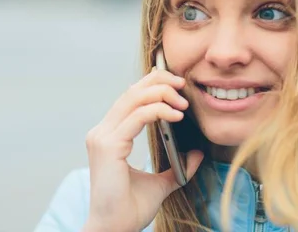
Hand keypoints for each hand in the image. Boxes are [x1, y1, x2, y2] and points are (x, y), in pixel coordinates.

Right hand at [83, 69, 203, 231]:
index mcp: (109, 136)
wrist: (115, 230)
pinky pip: (139, 116)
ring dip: (163, 94)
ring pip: (134, 98)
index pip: (130, 97)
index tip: (178, 85)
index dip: (153, 83)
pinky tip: (177, 115)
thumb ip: (177, 167)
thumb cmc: (130, 209)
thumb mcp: (160, 183)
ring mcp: (103, 137)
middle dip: (160, 81)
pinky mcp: (109, 146)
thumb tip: (195, 153)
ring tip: (184, 103)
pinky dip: (160, 110)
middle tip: (183, 85)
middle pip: (131, 91)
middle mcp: (102, 132)